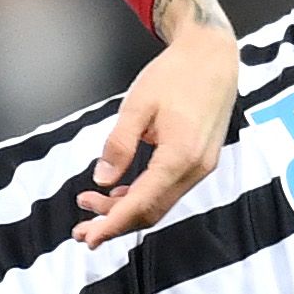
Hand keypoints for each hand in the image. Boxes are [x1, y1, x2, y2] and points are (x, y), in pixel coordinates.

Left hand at [76, 5, 236, 245]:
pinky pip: (170, 189)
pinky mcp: (202, 161)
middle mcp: (196, 169)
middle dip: (115, 223)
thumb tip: (101, 179)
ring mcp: (202, 167)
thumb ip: (119, 145)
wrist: (213, 56)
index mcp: (179, 156)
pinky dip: (143, 195)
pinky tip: (119, 190)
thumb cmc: (176, 74)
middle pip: (151, 212)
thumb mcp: (137, 105)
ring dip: (126, 209)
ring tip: (91, 203)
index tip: (87, 237)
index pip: (141, 204)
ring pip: (160, 203)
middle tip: (80, 227)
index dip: (112, 224)